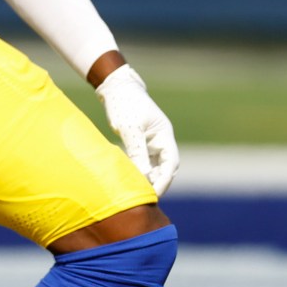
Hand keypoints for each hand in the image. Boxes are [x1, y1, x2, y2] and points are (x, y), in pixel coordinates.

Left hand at [96, 63, 177, 197]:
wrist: (116, 88)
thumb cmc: (124, 104)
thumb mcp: (129, 128)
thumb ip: (136, 151)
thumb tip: (142, 175)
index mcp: (164, 135)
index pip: (171, 162)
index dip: (165, 180)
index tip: (155, 193)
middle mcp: (160, 140)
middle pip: (165, 167)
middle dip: (158, 183)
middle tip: (145, 198)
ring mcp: (151, 142)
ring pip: (153, 166)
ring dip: (148, 179)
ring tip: (137, 192)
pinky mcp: (139, 143)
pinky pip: (142, 161)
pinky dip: (138, 171)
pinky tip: (130, 181)